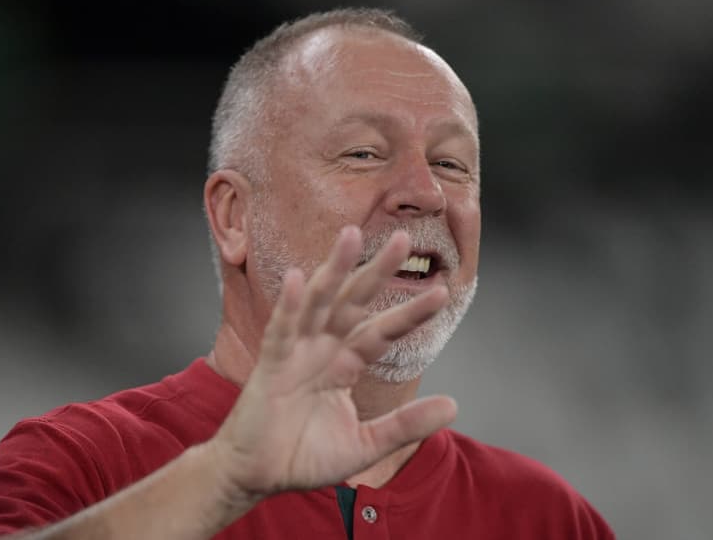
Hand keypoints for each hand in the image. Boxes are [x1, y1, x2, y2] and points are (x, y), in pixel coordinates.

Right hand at [211, 225, 456, 500]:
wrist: (258, 476)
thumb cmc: (306, 456)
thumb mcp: (366, 445)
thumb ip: (406, 425)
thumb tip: (453, 405)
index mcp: (345, 363)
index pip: (383, 331)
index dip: (410, 313)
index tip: (442, 293)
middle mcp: (323, 349)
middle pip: (354, 302)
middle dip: (377, 270)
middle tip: (403, 239)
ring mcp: (296, 352)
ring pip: (318, 302)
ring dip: (334, 269)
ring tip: (352, 235)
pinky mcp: (271, 365)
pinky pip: (282, 330)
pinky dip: (290, 305)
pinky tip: (300, 278)